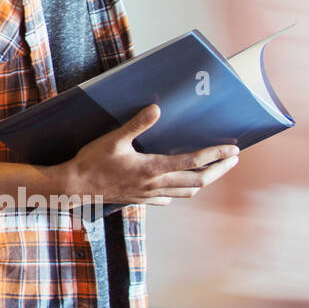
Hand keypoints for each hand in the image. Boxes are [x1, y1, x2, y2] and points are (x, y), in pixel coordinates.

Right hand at [49, 103, 239, 207]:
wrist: (75, 188)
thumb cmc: (92, 162)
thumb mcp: (113, 139)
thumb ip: (136, 124)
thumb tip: (156, 108)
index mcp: (153, 168)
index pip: (193, 162)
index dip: (216, 155)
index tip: (233, 150)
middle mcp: (156, 184)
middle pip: (198, 181)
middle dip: (219, 170)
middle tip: (233, 161)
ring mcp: (149, 195)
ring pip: (186, 192)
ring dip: (204, 182)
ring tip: (214, 172)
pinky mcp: (140, 199)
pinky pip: (169, 199)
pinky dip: (181, 192)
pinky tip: (179, 187)